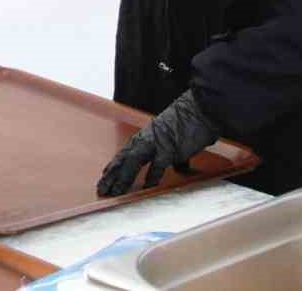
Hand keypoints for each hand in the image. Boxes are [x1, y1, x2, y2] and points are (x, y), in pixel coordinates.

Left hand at [96, 89, 218, 196]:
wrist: (200, 110)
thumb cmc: (190, 122)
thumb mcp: (174, 136)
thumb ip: (174, 153)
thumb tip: (179, 167)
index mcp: (146, 135)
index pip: (125, 152)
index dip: (114, 165)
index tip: (105, 175)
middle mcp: (147, 138)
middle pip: (124, 158)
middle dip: (111, 175)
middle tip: (101, 189)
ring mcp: (157, 143)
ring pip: (133, 161)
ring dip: (123, 178)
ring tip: (116, 192)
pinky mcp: (170, 148)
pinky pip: (157, 165)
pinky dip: (151, 177)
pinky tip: (145, 188)